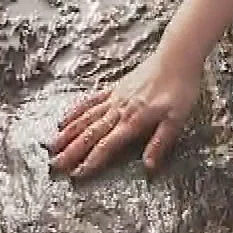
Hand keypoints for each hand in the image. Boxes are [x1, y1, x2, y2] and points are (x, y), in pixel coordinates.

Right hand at [46, 50, 201, 178]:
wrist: (176, 57)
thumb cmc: (180, 89)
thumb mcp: (177, 119)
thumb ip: (160, 143)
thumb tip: (148, 166)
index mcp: (133, 121)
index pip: (107, 145)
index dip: (91, 161)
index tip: (77, 174)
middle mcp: (118, 111)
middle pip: (90, 134)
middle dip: (72, 151)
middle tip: (55, 165)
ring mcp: (114, 98)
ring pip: (85, 118)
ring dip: (68, 133)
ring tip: (52, 146)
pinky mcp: (114, 88)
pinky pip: (90, 101)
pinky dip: (75, 111)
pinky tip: (64, 119)